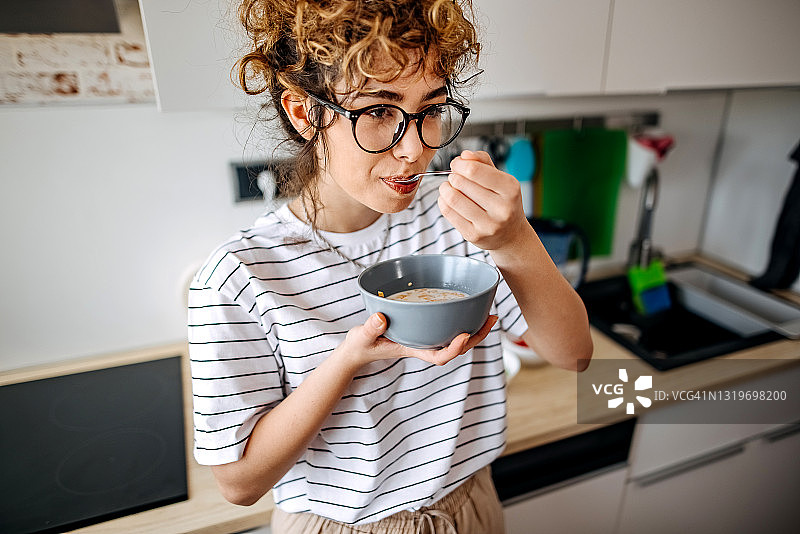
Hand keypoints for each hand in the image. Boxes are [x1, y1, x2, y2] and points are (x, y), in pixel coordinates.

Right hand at [336, 313, 498, 369]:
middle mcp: (424, 345)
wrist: (359, 349)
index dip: (454, 348)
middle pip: (456, 347)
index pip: (439, 356)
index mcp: (413, 350)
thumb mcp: (362, 337)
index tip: (464, 336)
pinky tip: (467, 308)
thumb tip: (381, 318)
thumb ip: (370, 328)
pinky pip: (447, 328)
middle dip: (476, 336)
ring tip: (489, 314)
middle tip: (491, 318)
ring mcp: (425, 338)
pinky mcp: (423, 330)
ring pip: (455, 338)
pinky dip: (460, 320)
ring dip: (474, 329)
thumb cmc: (361, 345)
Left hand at [438, 150, 529, 250]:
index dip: (459, 164)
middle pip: (461, 183)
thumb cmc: (503, 202)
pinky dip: (443, 202)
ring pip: (453, 198)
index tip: (456, 164)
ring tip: (448, 188)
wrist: (511, 235)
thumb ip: (483, 162)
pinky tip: (448, 200)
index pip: (475, 170)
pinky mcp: (474, 235)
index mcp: (510, 189)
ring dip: (445, 189)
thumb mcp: (501, 178)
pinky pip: (449, 213)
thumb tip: (465, 155)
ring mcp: (488, 225)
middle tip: (454, 178)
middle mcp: (502, 208)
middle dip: (453, 176)